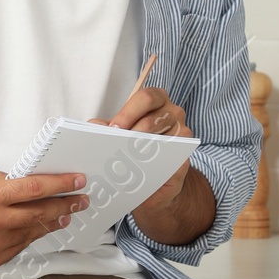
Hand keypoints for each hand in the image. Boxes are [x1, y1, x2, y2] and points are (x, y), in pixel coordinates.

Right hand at [0, 165, 87, 270]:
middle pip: (40, 213)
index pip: (36, 188)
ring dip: (52, 223)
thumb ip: (5, 181)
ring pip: (33, 233)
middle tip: (80, 200)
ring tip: (65, 215)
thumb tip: (32, 185)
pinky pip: (18, 247)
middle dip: (65, 205)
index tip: (77, 182)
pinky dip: (30, 237)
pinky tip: (38, 229)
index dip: (61, 185)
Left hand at [107, 84, 194, 209]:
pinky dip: (151, 164)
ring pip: (160, 139)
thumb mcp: (119, 134)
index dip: (128, 113)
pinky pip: (168, 157)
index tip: (114, 128)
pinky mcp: (185, 155)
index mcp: (157, 101)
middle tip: (117, 146)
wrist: (154, 180)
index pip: (146, 98)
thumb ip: (108, 127)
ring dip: (139, 150)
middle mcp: (173, 112)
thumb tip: (94, 125)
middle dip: (131, 134)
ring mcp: (182, 133)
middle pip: (152, 119)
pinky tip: (138, 169)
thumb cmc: (137, 149)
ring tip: (125, 159)